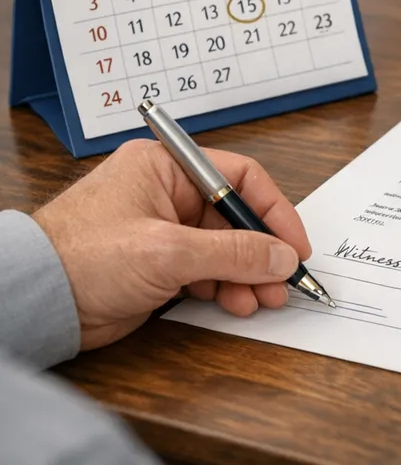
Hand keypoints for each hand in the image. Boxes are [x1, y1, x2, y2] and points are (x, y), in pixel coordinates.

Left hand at [33, 139, 311, 350]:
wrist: (35, 303)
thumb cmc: (82, 258)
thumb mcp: (169, 250)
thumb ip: (234, 252)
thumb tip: (282, 256)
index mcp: (165, 168)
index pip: (239, 178)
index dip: (273, 211)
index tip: (294, 244)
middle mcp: (166, 194)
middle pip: (235, 217)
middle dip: (262, 251)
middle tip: (283, 281)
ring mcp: (162, 231)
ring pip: (224, 248)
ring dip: (247, 274)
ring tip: (262, 299)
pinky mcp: (157, 265)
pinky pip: (206, 271)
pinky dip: (225, 287)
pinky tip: (236, 303)